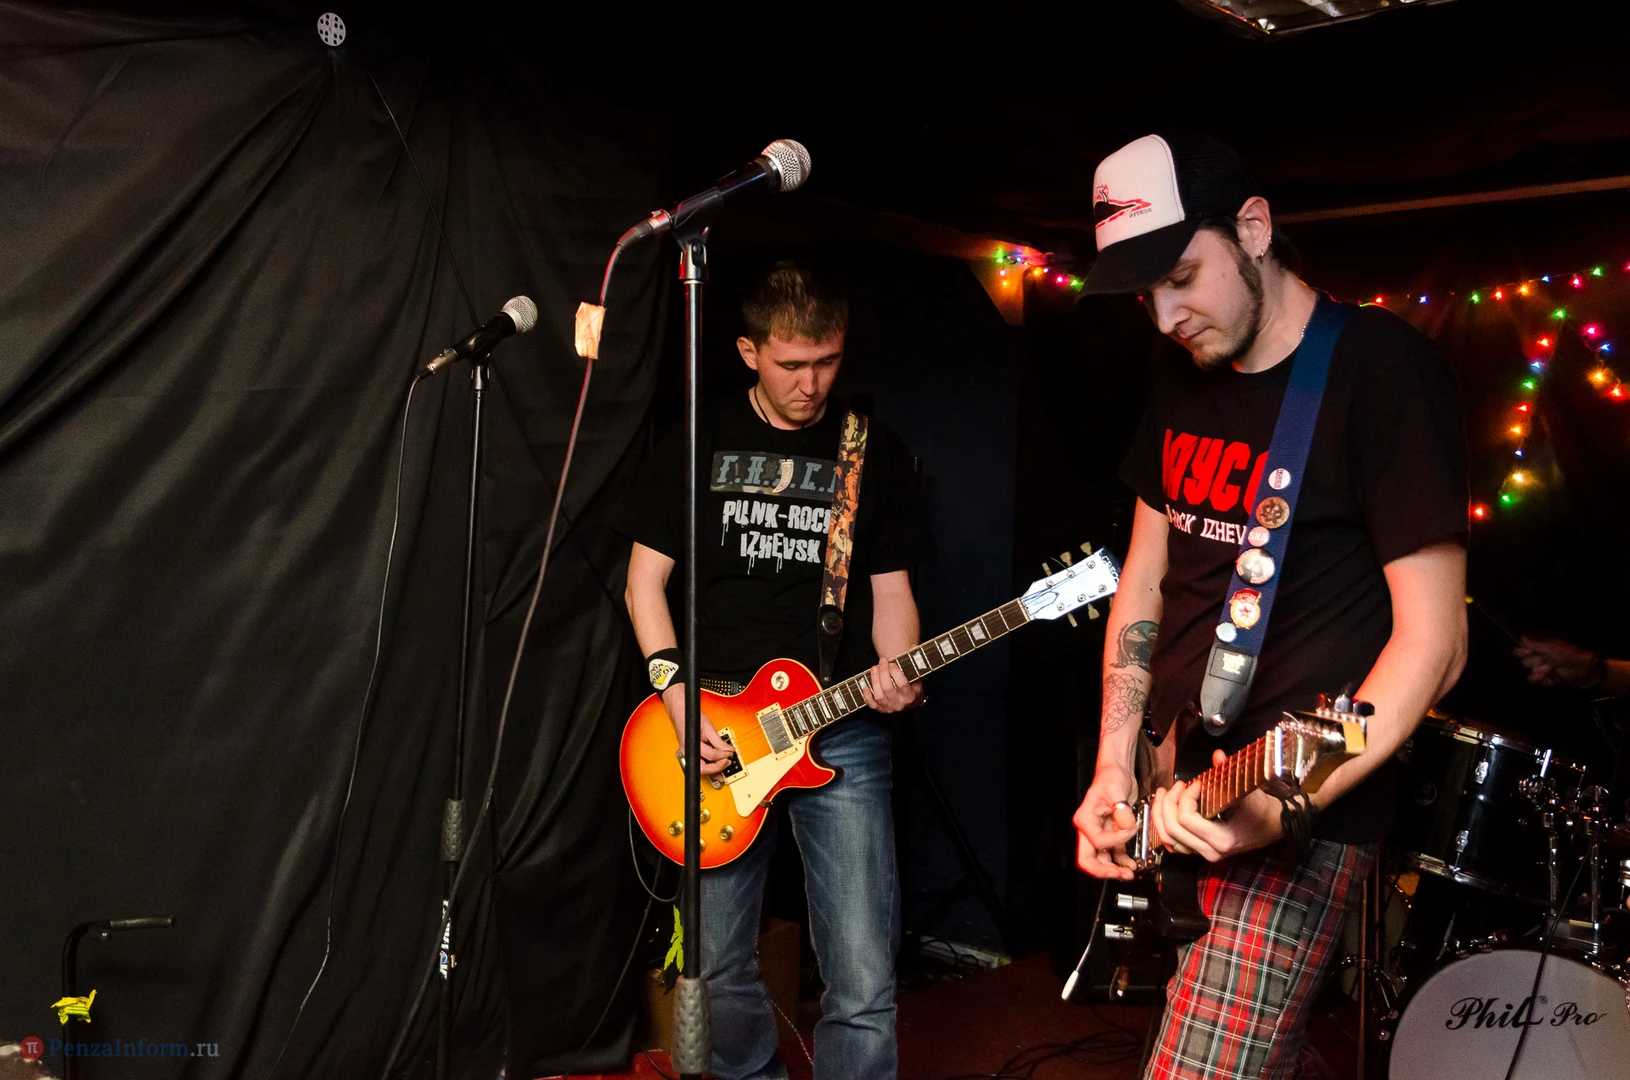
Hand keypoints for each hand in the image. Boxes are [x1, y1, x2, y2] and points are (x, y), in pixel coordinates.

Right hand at [662, 684, 734, 775]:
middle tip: (728, 761)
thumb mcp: (707, 727)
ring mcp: (689, 755)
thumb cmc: (691, 719)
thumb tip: (728, 749)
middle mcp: (688, 753)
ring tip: (725, 766)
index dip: (723, 755)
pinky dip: (711, 768)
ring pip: (702, 770)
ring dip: (715, 771)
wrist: (681, 714)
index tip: (731, 752)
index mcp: (692, 745)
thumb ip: (717, 740)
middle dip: (718, 767)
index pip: (711, 755)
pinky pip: (701, 766)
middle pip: (704, 769)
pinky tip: (718, 770)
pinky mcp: (692, 756)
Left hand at [861, 658, 922, 713]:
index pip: (902, 684)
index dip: (895, 672)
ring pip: (879, 695)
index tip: (891, 663)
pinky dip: (867, 696)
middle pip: (888, 688)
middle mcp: (900, 703)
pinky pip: (872, 705)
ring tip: (874, 668)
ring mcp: (890, 708)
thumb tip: (911, 648)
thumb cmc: (913, 686)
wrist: (910, 701)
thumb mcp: (917, 676)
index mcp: (911, 696)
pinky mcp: (881, 710)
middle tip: (882, 661)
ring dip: (874, 680)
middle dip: (883, 672)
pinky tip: (865, 687)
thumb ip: (913, 664)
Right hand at [1073, 763, 1139, 879]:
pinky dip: (1121, 862)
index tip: (1130, 829)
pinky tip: (1132, 864)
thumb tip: (1126, 825)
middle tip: (1120, 874)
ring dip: (1114, 870)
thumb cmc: (1111, 777)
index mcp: (1085, 819)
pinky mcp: (1111, 835)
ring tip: (1129, 874)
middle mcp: (1089, 829)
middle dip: (1104, 870)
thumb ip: (1121, 809)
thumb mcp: (1116, 789)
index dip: (1115, 840)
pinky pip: (1113, 854)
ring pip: (1101, 860)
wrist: (1117, 773)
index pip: (1097, 841)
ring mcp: (1099, 834)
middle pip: (1088, 859)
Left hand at [1151, 749, 1282, 862]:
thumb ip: (1228, 773)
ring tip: (1163, 793)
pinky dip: (1164, 825)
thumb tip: (1217, 755)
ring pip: (1168, 838)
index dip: (1185, 797)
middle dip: (1168, 803)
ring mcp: (1203, 854)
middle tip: (1177, 785)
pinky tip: (1164, 808)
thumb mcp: (1246, 791)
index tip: (1196, 783)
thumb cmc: (1261, 809)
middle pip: (1172, 829)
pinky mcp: (1199, 851)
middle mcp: (1210, 851)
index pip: (1186, 820)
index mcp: (1221, 839)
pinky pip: (1172, 842)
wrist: (1273, 826)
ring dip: (1160, 813)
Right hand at [1514, 634, 1599, 687]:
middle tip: (1546, 660)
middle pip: (1524, 661)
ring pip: (1529, 671)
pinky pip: (1534, 680)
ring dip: (1540, 671)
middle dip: (1535, 661)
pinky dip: (1540, 679)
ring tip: (1551, 669)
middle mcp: (1538, 657)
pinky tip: (1547, 677)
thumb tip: (1521, 638)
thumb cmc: (1568, 656)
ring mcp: (1540, 668)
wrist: (1582, 671)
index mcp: (1538, 647)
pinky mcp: (1544, 679)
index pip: (1521, 649)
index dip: (1523, 651)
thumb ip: (1535, 643)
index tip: (1530, 652)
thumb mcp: (1552, 648)